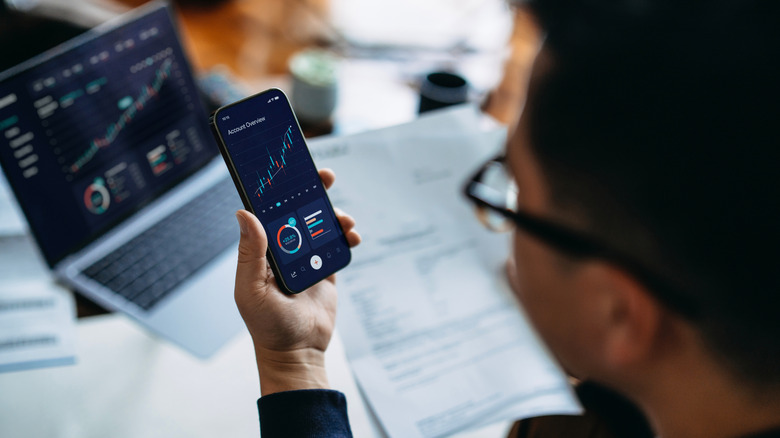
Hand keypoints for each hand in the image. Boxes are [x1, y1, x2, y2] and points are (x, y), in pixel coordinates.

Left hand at [234, 168, 360, 395]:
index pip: (269, 209)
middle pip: (299, 209)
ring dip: (334, 214)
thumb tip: (244, 212)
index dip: (278, 187)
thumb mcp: (251, 289)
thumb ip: (251, 252)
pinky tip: (352, 236)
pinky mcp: (327, 269)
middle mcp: (284, 248)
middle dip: (312, 190)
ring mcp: (307, 257)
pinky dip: (347, 235)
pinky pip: (338, 243)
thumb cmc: (267, 325)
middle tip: (325, 176)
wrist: (298, 352)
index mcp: (262, 248)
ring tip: (344, 220)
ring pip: (322, 223)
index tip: (289, 168)